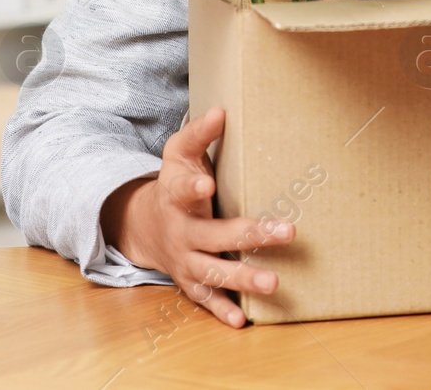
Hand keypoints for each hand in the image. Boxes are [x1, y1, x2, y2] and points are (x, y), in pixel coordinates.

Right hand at [100, 107, 294, 327]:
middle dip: (249, 235)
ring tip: (274, 283)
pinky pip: (205, 299)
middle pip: (213, 236)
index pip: (181, 190)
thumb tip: (222, 111)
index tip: (207, 184)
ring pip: (212, 273)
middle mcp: (180, 232)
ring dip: (243, 279)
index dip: (192, 188)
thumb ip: (199, 133)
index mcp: (176, 197)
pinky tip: (242, 320)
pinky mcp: (189, 281)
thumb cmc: (174, 182)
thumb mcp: (179, 153)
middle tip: (286, 231)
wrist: (145, 226)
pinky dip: (221, 310)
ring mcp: (184, 260)